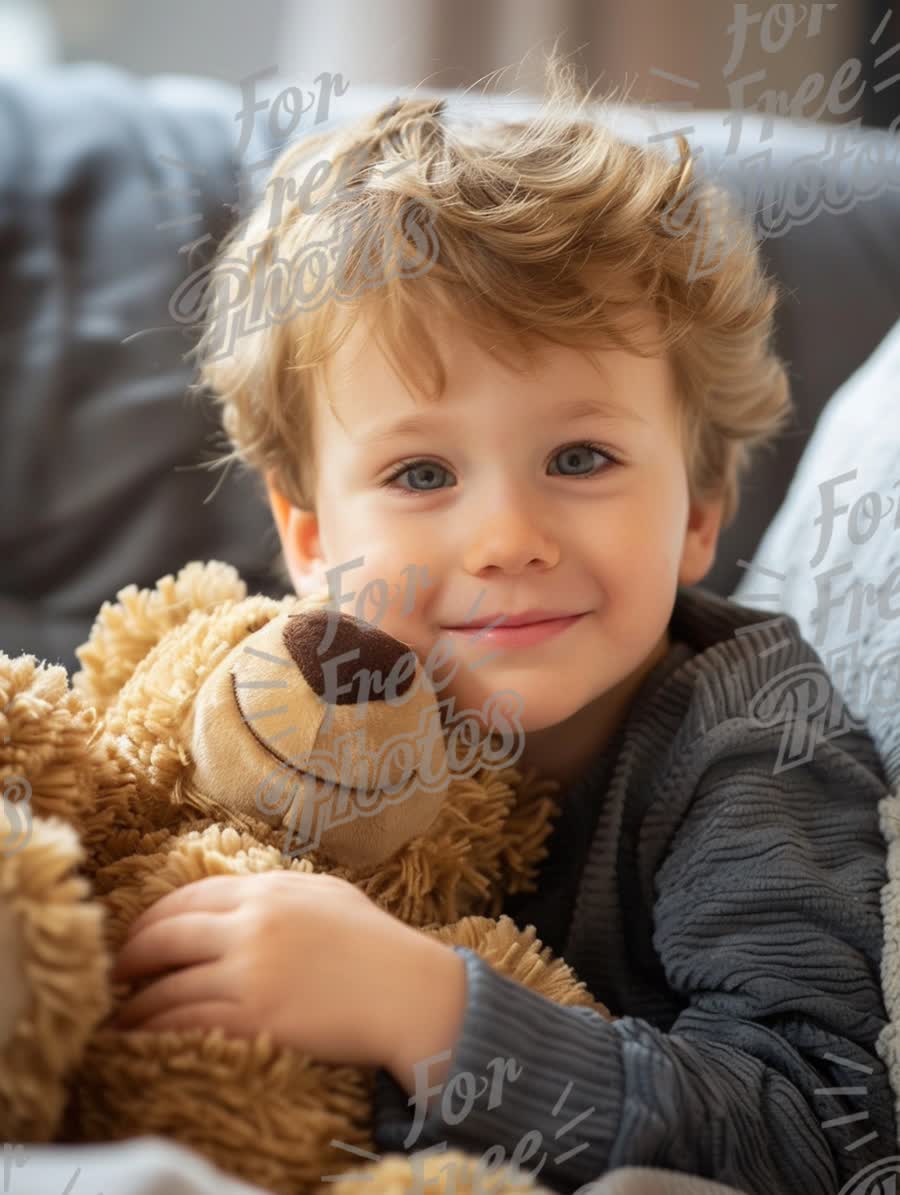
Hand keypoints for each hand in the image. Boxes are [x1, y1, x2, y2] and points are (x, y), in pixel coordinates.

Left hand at [109, 871, 465, 1073]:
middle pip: (165, 935)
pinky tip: (145, 1036)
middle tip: (115, 973)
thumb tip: (239, 898)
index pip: (189, 896)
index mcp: (269, 890)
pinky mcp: (256, 1016)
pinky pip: (188, 1022)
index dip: (152, 917)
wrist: (409, 991)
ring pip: (169, 986)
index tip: (136, 935)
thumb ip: (277, 892)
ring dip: (137, 1003)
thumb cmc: (376, 943)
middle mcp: (253, 925)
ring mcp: (252, 971)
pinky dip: (157, 1030)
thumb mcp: (326, 894)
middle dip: (130, 956)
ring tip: (120, 1014)